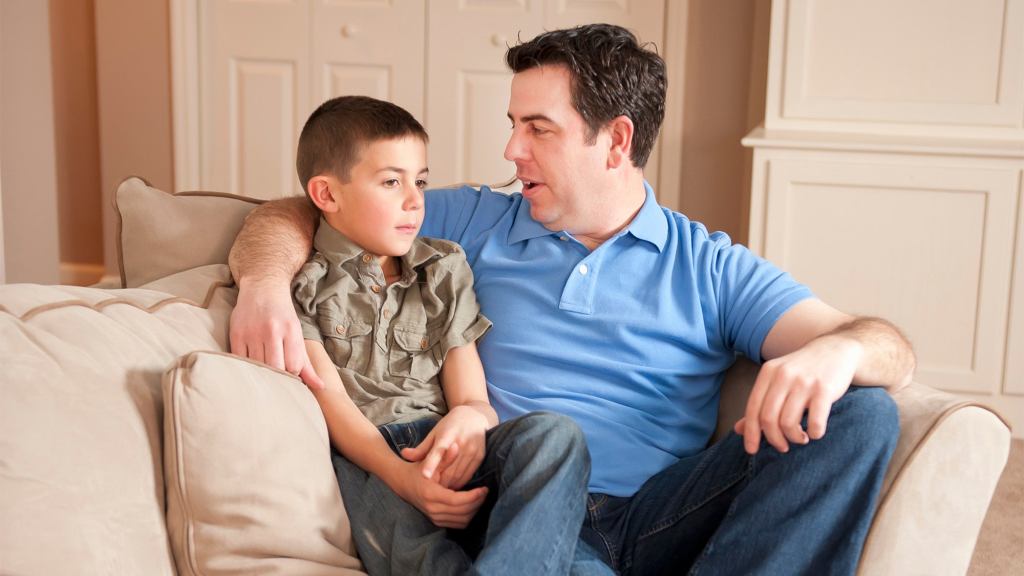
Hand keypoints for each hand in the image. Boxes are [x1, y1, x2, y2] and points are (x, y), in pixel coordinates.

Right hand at [229, 278, 323, 389]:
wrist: (262, 287)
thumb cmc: (282, 315)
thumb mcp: (297, 334)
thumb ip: (307, 363)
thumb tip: (320, 386)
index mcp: (290, 330)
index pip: (293, 365)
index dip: (292, 376)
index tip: (289, 377)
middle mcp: (272, 330)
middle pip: (275, 367)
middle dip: (277, 377)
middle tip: (276, 379)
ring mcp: (252, 332)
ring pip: (257, 365)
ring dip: (261, 373)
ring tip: (264, 373)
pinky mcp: (236, 334)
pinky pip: (240, 360)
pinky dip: (246, 367)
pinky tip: (250, 367)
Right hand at [391, 460, 488, 528]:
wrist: (403, 483)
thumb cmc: (418, 469)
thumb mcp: (429, 461)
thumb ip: (444, 456)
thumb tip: (456, 446)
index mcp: (431, 494)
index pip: (457, 501)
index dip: (473, 496)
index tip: (484, 488)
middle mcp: (432, 509)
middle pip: (462, 512)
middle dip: (477, 502)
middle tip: (485, 491)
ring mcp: (434, 517)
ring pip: (462, 520)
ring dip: (474, 510)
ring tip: (480, 497)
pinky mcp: (436, 521)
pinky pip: (457, 524)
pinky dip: (468, 517)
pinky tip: (472, 505)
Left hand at [400, 406, 488, 489]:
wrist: (475, 416)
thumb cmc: (451, 425)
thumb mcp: (435, 432)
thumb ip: (422, 447)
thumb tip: (404, 455)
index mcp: (448, 434)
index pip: (439, 450)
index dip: (432, 463)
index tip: (424, 475)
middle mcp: (462, 442)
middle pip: (449, 468)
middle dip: (439, 482)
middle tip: (429, 493)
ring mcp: (472, 450)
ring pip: (459, 474)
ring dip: (449, 486)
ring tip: (439, 493)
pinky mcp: (480, 456)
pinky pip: (469, 475)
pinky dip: (460, 483)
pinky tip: (452, 487)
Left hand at [735, 334, 861, 454]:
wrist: (835, 349)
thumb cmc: (803, 371)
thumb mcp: (777, 380)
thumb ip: (760, 404)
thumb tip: (739, 430)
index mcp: (768, 373)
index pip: (753, 409)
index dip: (750, 433)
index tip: (752, 450)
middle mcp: (783, 376)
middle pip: (768, 419)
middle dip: (774, 439)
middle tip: (783, 446)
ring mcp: (804, 382)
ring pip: (789, 423)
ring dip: (794, 438)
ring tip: (800, 438)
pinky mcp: (824, 389)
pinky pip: (815, 422)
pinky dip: (814, 433)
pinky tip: (815, 432)